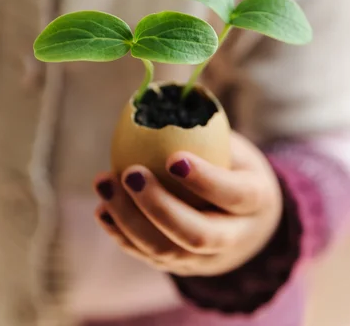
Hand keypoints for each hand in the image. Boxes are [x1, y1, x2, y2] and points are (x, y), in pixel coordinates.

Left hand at [94, 132, 282, 276]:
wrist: (247, 223)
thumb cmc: (235, 169)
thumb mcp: (236, 147)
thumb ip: (207, 128)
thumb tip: (163, 92)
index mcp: (255, 202)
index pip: (233, 195)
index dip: (205, 179)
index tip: (172, 157)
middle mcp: (234, 238)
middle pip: (197, 235)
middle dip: (159, 206)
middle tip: (131, 173)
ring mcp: (205, 260)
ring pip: (166, 251)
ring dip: (129, 219)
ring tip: (104, 184)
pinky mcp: (179, 266)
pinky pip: (147, 256)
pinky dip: (121, 233)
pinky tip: (102, 208)